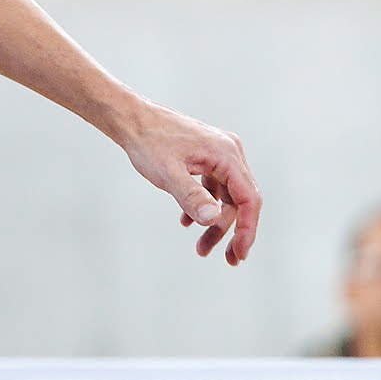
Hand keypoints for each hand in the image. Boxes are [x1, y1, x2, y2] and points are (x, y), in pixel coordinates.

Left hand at [118, 101, 261, 264]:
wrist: (131, 119)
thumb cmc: (148, 143)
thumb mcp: (168, 174)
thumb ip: (191, 196)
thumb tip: (213, 219)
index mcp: (227, 155)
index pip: (248, 199)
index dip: (247, 229)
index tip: (239, 254)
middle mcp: (229, 153)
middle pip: (239, 200)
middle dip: (231, 231)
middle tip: (226, 260)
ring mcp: (218, 154)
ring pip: (225, 196)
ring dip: (214, 222)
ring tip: (201, 248)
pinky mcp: (206, 157)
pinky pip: (213, 187)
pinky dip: (203, 206)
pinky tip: (187, 222)